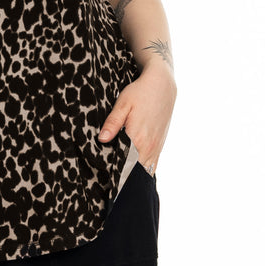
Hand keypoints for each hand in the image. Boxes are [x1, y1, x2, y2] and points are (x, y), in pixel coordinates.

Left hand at [99, 60, 176, 174]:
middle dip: (122, 176)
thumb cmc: (141, 92)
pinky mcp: (159, 146)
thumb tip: (101, 140)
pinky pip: (151, 165)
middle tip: (109, 180)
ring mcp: (156, 147)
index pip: (124, 164)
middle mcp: (149, 146)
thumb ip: (112, 123)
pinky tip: (133, 172)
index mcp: (138, 138)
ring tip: (120, 178)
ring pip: (144, 170)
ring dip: (133, 174)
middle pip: (134, 171)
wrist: (162, 86)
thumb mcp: (123, 104)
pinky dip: (142, 169)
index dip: (114, 172)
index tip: (104, 177)